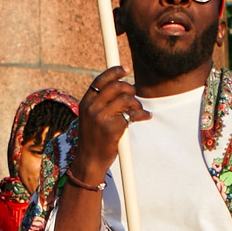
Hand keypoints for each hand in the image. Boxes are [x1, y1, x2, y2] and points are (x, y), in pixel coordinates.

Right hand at [68, 66, 147, 183]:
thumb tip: (121, 86)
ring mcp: (102, 118)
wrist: (89, 161)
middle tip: (134, 97)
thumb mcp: (89, 117)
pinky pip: (133, 114)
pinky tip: (146, 116)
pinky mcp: (113, 128)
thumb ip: (100, 103)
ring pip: (126, 99)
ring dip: (136, 103)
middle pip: (117, 87)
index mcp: (85, 103)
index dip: (115, 72)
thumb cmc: (93, 139)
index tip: (126, 69)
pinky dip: (142, 114)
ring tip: (138, 110)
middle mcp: (92, 108)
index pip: (100, 80)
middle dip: (130, 89)